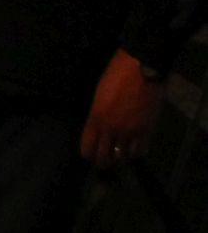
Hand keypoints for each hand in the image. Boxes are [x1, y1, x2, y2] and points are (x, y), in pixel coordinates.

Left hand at [84, 50, 166, 169]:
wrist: (140, 70)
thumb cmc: (115, 77)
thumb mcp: (98, 96)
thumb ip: (97, 115)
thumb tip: (98, 127)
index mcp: (95, 119)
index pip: (87, 147)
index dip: (88, 155)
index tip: (90, 156)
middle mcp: (111, 129)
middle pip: (104, 157)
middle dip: (103, 162)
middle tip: (105, 161)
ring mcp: (129, 131)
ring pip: (123, 157)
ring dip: (121, 157)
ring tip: (121, 154)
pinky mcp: (147, 130)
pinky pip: (140, 150)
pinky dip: (137, 152)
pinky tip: (135, 148)